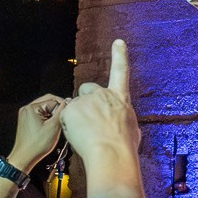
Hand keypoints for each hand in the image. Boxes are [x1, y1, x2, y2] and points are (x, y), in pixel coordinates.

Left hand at [8, 93, 67, 171]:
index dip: (62, 107)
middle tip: (63, 119)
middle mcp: (27, 109)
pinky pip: (39, 115)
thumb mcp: (54, 127)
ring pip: (44, 109)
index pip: (53, 100)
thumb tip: (68, 102)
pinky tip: (50, 128)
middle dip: (57, 110)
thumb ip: (61, 112)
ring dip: (52, 115)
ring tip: (56, 125)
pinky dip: (47, 119)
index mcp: (32, 107)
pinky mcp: (26, 121)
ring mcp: (25, 115)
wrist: (24, 158)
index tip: (67, 115)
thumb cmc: (36, 145)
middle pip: (47, 102)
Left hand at [60, 40, 138, 167]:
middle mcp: (102, 94)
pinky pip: (65, 117)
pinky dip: (68, 126)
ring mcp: (86, 101)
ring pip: (75, 108)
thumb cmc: (124, 147)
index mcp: (120, 98)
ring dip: (77, 119)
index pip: (121, 71)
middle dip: (85, 101)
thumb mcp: (131, 129)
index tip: (119, 42)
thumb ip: (123, 119)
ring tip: (87, 136)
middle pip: (88, 90)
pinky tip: (79, 137)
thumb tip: (122, 122)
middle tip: (89, 122)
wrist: (111, 154)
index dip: (120, 55)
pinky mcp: (71, 110)